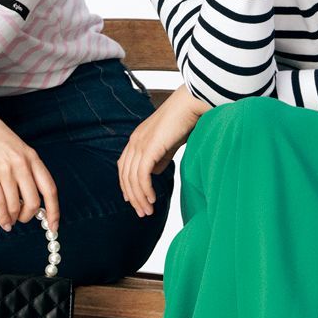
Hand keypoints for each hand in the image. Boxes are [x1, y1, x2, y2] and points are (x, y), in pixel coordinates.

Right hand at [0, 100, 59, 233]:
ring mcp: (5, 170)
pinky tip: (2, 222)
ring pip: (15, 205)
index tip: (54, 226)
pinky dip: (2, 217)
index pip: (50, 189)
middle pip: (34, 201)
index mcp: (32, 157)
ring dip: (14, 218)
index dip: (54, 211)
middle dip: (29, 216)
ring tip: (10, 221)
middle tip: (23, 219)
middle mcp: (22, 164)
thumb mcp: (18, 148)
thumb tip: (30, 198)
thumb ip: (26, 169)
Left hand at [118, 85, 208, 215]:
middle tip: (142, 213)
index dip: (126, 185)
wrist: (192, 104)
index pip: (124, 167)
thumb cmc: (185, 120)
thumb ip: (160, 157)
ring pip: (132, 178)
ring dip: (140, 198)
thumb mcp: (169, 143)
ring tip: (148, 211)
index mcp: (137, 139)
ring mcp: (140, 144)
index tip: (134, 200)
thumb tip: (154, 172)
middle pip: (125, 176)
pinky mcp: (149, 148)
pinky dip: (145, 190)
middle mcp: (134, 142)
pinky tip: (152, 199)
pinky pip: (142, 175)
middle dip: (133, 197)